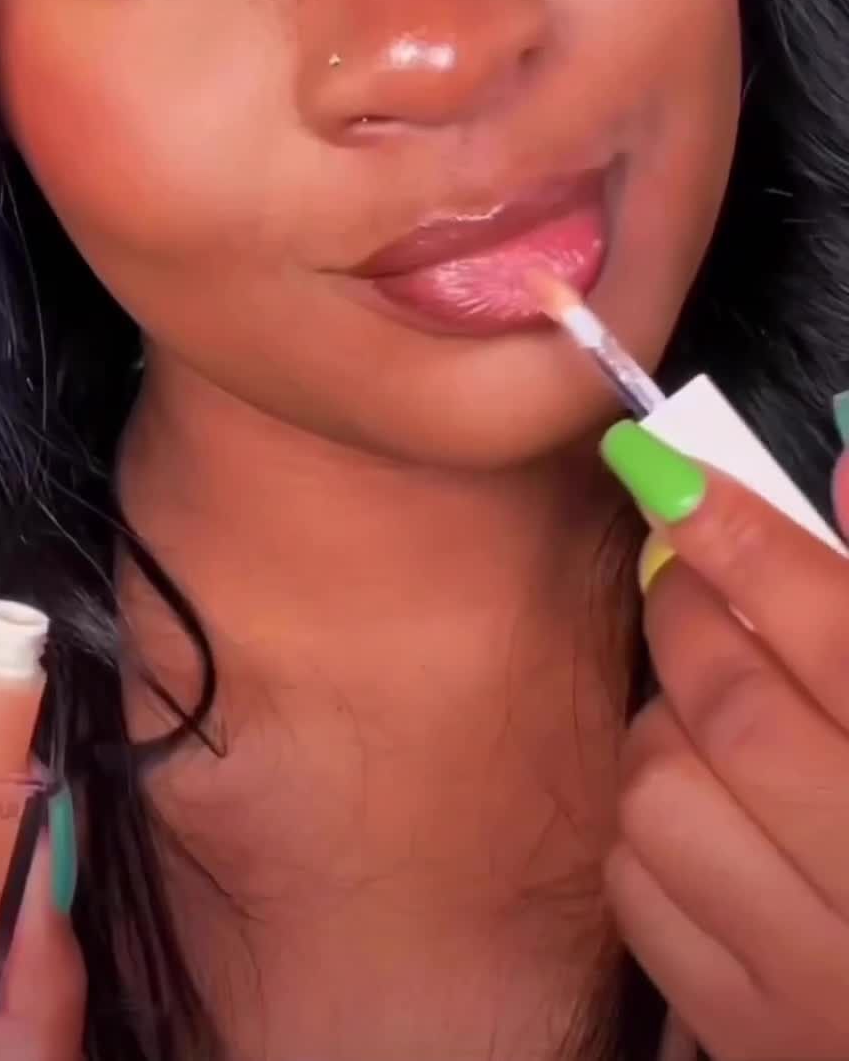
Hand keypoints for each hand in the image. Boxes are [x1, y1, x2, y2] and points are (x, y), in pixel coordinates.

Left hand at [600, 420, 848, 1060]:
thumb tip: (843, 463)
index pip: (839, 635)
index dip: (746, 538)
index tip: (674, 474)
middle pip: (733, 705)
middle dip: (689, 611)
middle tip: (686, 572)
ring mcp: (816, 977)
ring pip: (663, 791)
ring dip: (668, 728)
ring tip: (720, 718)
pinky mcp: (752, 1032)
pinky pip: (637, 888)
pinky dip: (649, 831)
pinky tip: (710, 818)